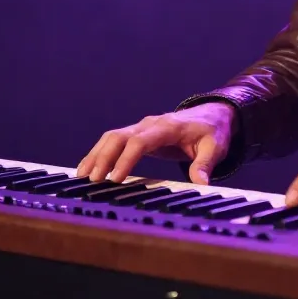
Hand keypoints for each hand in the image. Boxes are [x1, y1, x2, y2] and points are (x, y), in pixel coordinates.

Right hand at [76, 102, 235, 184]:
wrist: (212, 115)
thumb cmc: (213, 132)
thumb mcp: (215, 147)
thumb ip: (206, 164)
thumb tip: (201, 183)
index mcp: (168, 127)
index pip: (140, 141)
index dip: (126, 159)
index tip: (115, 178)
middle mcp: (150, 124)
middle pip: (120, 137)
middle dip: (103, 157)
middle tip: (91, 181)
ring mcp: (142, 127)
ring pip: (112, 137)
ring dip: (96, 155)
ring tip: (82, 177)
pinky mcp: (138, 134)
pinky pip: (114, 141)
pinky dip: (99, 153)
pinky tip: (88, 168)